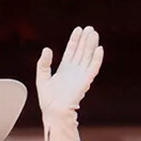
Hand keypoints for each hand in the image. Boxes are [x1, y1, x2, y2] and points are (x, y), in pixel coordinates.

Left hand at [35, 26, 102, 140]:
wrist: (53, 112)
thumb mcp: (42, 78)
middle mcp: (74, 70)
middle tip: (89, 27)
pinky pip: (93, 68)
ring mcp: (80, 75)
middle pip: (81, 51)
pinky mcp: (85, 81)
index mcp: (64, 69)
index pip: (71, 51)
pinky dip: (96, 59)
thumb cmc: (48, 99)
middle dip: (85, 39)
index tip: (78, 29)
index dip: (75, 40)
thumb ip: (43, 64)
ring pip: (88, 57)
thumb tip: (47, 49)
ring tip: (94, 33)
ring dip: (91, 45)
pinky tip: (99, 49)